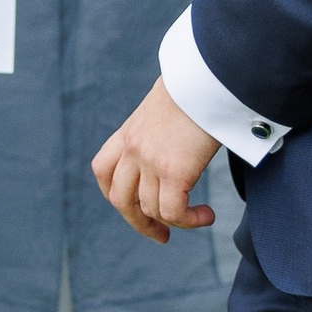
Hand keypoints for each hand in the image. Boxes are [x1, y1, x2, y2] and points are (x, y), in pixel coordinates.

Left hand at [93, 77, 221, 243]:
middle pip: (121, 200)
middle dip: (139, 222)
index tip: (133, 207)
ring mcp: (150, 162)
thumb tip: (177, 137)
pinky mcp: (174, 171)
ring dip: (176, 222)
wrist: (208, 76)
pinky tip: (206, 216)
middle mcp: (133, 150)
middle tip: (160, 235)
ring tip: (200, 217)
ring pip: (152, 209)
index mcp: (128, 133)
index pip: (103, 170)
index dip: (114, 194)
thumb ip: (161, 128)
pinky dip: (189, 221)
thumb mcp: (166, 107)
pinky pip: (174, 212)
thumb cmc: (197, 87)